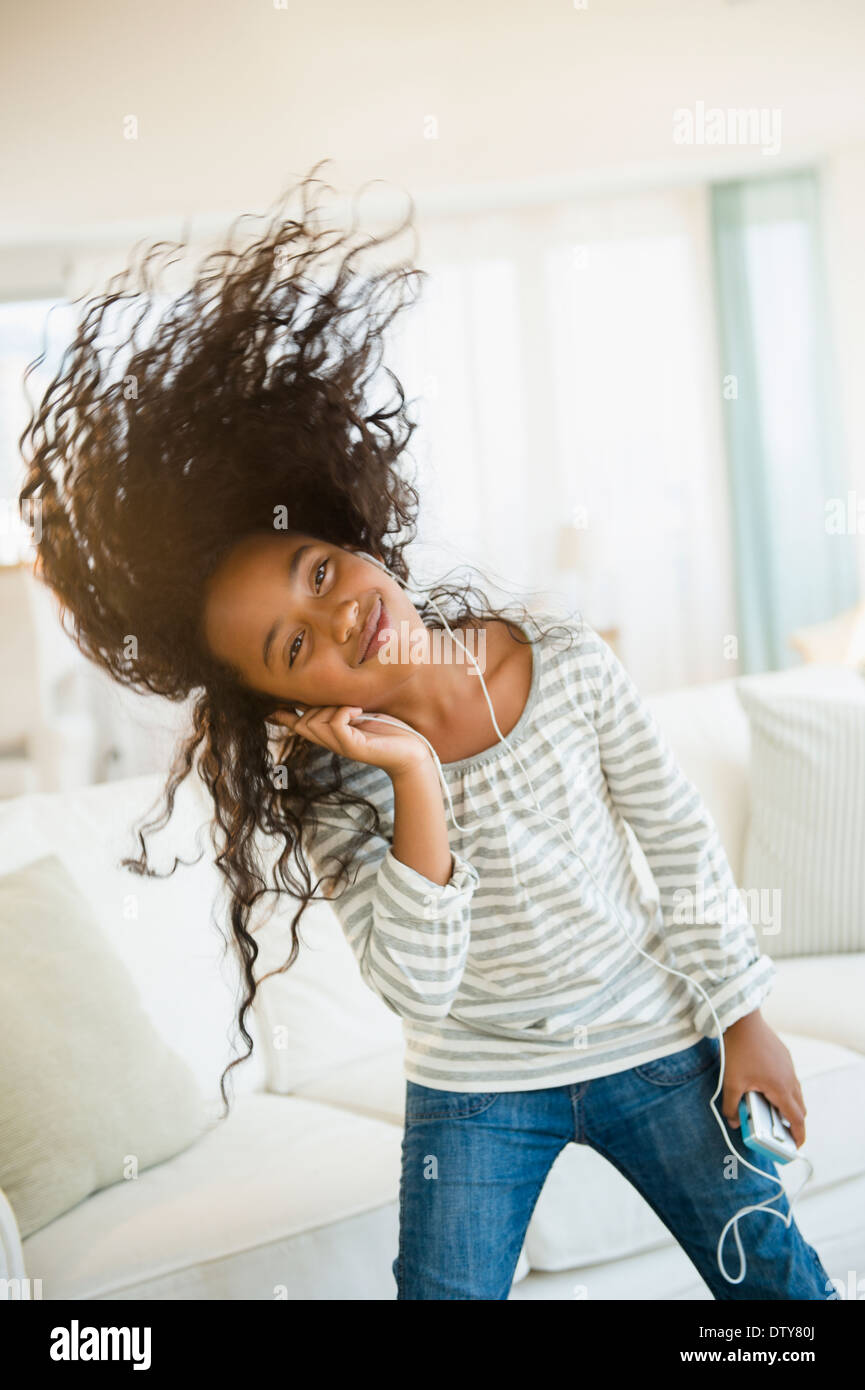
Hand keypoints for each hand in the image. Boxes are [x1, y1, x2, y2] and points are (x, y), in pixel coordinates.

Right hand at [267, 704, 430, 777]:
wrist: (412, 752)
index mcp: (329, 733)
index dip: (282, 716)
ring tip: (353, 709)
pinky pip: (335, 725)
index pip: (296, 725)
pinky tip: (358, 712)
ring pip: (315, 724)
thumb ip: (341, 704)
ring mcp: (340, 747)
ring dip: (332, 709)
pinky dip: (344, 713)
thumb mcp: (360, 712)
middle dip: (316, 707)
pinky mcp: (353, 749)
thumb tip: (325, 687)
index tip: (270, 708)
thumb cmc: (390, 729)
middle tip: (344, 705)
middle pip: (302, 723)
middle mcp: (331, 742)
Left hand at [721, 1010, 806, 1147]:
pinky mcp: (784, 1056)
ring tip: (773, 1111)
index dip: (798, 1135)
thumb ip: (732, 1106)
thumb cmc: (738, 1051)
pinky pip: (790, 1079)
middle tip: (783, 1133)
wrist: (743, 1021)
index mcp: (780, 1088)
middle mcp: (790, 1078)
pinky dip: (785, 1090)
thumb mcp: (731, 1082)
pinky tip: (768, 1088)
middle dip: (793, 1122)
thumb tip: (733, 1122)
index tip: (797, 1146)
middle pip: (799, 1107)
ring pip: (795, 1092)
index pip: (796, 1119)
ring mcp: (789, 1066)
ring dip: (789, 1105)